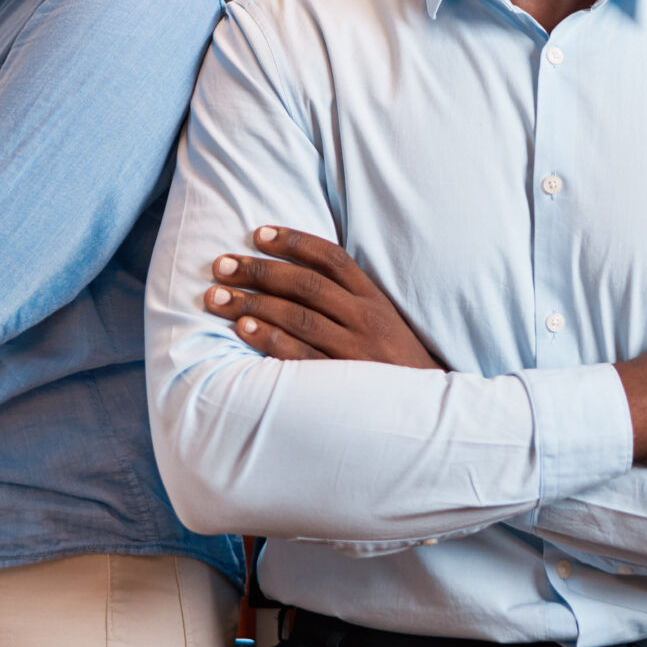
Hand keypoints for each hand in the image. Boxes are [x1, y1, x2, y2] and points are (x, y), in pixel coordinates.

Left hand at [204, 226, 442, 368]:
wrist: (430, 413)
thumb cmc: (395, 364)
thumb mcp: (383, 322)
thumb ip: (349, 298)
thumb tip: (298, 272)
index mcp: (375, 299)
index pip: (331, 258)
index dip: (293, 241)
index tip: (258, 233)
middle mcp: (366, 319)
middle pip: (306, 284)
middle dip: (259, 271)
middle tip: (221, 265)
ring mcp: (355, 350)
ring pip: (298, 316)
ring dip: (253, 303)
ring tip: (217, 297)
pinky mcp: (344, 382)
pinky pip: (301, 356)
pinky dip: (270, 340)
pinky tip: (243, 329)